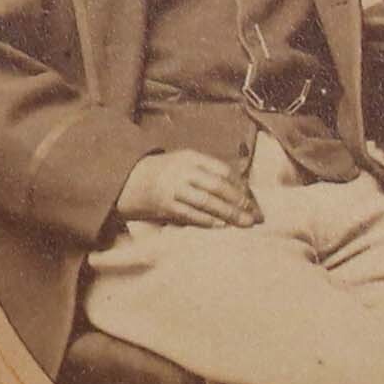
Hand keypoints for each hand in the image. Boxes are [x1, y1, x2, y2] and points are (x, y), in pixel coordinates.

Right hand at [115, 150, 261, 228]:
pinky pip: (190, 214)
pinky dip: (207, 220)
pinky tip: (221, 226)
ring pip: (207, 201)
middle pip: (218, 186)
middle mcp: (183, 170)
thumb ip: (207, 173)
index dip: (241, 186)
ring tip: (245, 224)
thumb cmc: (164, 173)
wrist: (127, 179)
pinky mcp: (164, 204)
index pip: (223, 170)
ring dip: (229, 213)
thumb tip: (241, 191)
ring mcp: (173, 187)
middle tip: (256, 215)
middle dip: (240, 202)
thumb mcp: (184, 164)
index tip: (254, 200)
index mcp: (191, 157)